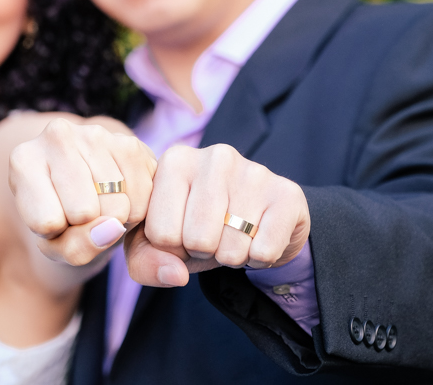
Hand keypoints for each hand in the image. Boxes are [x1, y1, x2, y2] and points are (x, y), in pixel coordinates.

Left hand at [9, 117, 157, 265]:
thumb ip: (76, 248)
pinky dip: (135, 211)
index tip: (54, 218)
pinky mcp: (130, 142)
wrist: (85, 188)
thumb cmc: (62, 220)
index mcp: (23, 159)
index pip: (47, 222)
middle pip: (83, 212)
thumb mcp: (55, 246)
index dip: (56, 234)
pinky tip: (120, 197)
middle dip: (87, 226)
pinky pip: (142, 199)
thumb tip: (114, 227)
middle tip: (80, 213)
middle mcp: (57, 135)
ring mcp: (96, 133)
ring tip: (100, 205)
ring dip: (113, 220)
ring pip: (116, 207)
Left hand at [125, 143, 309, 287]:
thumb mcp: (160, 243)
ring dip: (232, 257)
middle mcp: (215, 157)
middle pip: (197, 240)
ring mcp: (254, 171)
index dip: (172, 248)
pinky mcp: (287, 193)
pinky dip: (259, 259)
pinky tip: (258, 237)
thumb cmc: (197, 225)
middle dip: (203, 252)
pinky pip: (264, 251)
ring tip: (234, 234)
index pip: (160, 233)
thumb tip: (174, 274)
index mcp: (176, 160)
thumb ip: (146, 260)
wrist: (257, 217)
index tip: (183, 231)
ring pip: (231, 249)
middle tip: (213, 235)